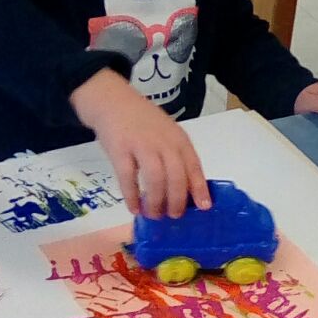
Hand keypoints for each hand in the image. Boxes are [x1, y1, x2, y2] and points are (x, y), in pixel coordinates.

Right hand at [70, 69, 210, 217]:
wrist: (113, 101)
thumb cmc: (143, 122)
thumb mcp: (167, 134)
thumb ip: (177, 157)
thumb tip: (187, 192)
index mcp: (179, 139)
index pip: (194, 166)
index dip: (199, 188)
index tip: (204, 207)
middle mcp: (163, 142)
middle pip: (176, 176)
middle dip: (176, 200)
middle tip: (173, 216)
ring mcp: (141, 145)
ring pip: (155, 179)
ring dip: (156, 201)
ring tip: (154, 214)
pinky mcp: (120, 149)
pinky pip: (128, 177)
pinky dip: (132, 196)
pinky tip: (134, 208)